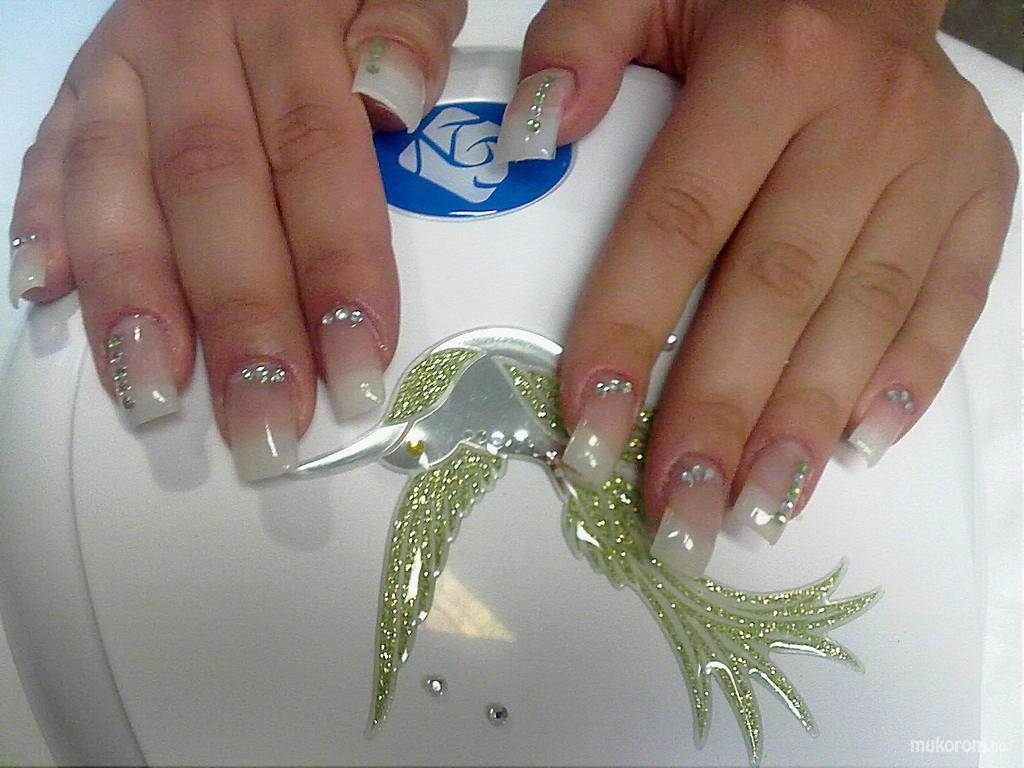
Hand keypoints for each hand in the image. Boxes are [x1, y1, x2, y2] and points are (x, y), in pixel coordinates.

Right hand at [8, 0, 465, 480]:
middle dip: (239, 319)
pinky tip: (44, 296)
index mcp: (284, 14)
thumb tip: (389, 101)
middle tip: (263, 424)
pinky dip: (41, 223)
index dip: (334, 270)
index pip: (314, 157)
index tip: (356, 369)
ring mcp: (121, 65)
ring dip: (132, 298)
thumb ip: (407, 27)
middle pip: (213, 190)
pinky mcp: (79, 84)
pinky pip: (49, 154)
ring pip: (117, 184)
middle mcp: (191, 41)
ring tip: (154, 394)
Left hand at [495, 0, 1016, 573]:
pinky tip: (856, 451)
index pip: (681, 221)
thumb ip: (582, 43)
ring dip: (805, 425)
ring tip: (752, 514)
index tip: (589, 430)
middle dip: (719, 413)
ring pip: (865, 313)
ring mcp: (938, 160)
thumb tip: (533, 137)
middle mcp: (866, 116)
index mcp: (772, 62)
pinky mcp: (985, 191)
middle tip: (676, 515)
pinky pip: (953, 298)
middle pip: (777, 289)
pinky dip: (906, 380)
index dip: (630, 331)